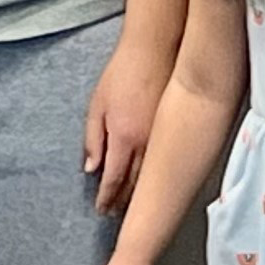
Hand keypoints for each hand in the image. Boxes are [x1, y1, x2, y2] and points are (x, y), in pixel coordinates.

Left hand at [82, 34, 166, 211]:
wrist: (155, 50)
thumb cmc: (122, 72)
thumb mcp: (97, 104)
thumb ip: (92, 139)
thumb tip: (91, 168)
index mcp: (123, 137)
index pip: (113, 178)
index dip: (106, 197)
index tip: (101, 209)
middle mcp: (145, 143)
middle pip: (133, 184)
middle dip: (122, 202)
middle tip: (113, 214)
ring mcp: (162, 138)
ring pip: (150, 177)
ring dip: (139, 194)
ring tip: (131, 207)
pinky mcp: (173, 130)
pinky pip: (162, 162)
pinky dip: (154, 177)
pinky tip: (150, 183)